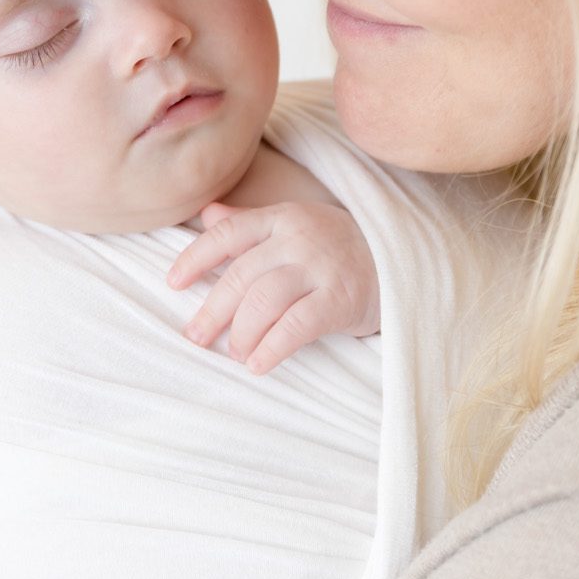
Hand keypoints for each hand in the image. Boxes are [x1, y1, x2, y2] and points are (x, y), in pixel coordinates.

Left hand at [166, 199, 380, 374]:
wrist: (405, 263)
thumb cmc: (341, 249)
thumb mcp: (297, 226)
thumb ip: (250, 223)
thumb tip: (205, 213)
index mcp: (283, 219)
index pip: (228, 234)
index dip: (195, 257)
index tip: (173, 283)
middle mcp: (299, 239)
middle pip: (241, 275)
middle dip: (212, 310)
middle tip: (196, 336)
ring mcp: (321, 268)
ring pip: (263, 301)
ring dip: (241, 333)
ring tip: (234, 353)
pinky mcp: (340, 300)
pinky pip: (296, 326)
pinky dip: (271, 348)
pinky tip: (256, 365)